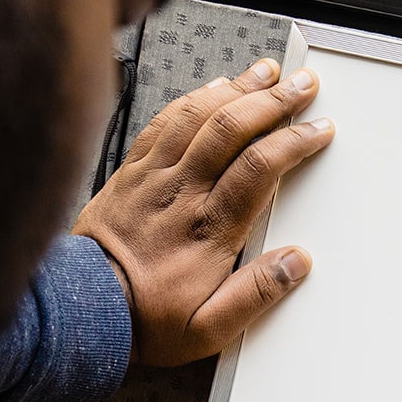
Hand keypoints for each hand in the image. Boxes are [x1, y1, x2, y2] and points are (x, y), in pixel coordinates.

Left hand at [73, 58, 333, 367]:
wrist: (83, 310)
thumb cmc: (146, 320)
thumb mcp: (210, 329)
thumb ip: (256, 296)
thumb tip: (296, 264)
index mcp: (209, 231)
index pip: (259, 168)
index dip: (294, 141)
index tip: (319, 129)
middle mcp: (182, 195)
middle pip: (233, 128)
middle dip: (274, 100)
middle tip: (303, 85)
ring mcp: (154, 178)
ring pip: (199, 116)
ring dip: (237, 89)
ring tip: (265, 72)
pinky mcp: (132, 173)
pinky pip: (163, 122)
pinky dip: (192, 98)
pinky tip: (211, 88)